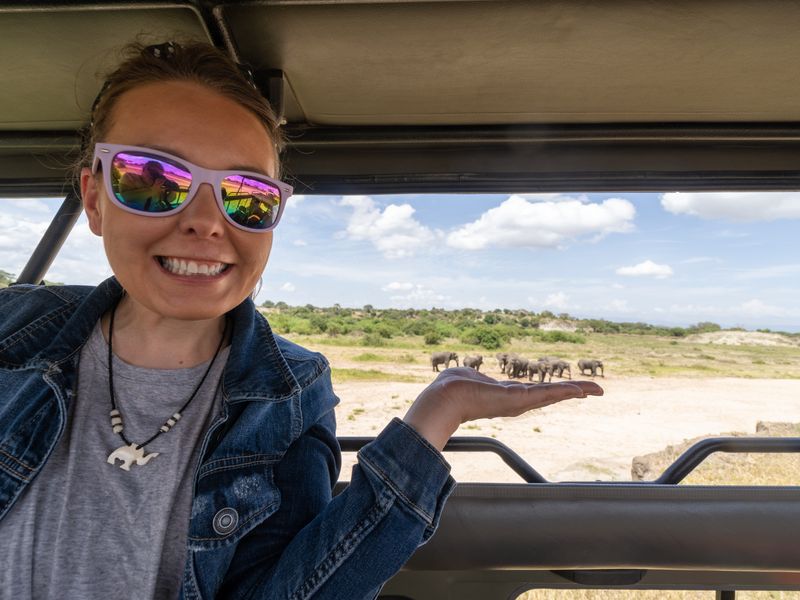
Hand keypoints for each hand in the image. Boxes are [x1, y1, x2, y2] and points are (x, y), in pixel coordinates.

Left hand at [403, 367, 602, 450]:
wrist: (446, 398)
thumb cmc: (452, 387)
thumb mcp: (470, 378)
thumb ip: (476, 379)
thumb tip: (470, 376)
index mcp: (506, 396)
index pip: (536, 392)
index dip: (554, 391)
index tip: (571, 389)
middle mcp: (516, 402)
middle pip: (551, 395)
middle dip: (574, 392)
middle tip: (595, 390)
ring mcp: (519, 402)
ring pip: (553, 394)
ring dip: (575, 391)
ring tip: (595, 389)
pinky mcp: (518, 399)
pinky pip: (546, 394)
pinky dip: (565, 392)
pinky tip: (579, 390)